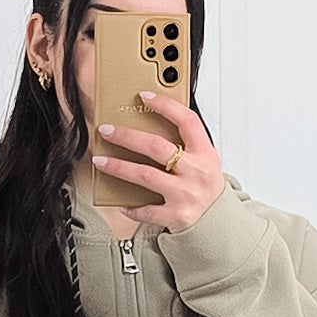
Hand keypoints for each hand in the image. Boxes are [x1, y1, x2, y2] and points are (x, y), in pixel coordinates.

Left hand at [91, 89, 225, 233]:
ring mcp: (186, 194)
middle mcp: (197, 172)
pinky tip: (119, 201)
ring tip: (100, 161)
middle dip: (127, 136)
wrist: (216, 220)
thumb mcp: (204, 160)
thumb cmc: (204, 185)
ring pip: (145, 175)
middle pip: (156, 147)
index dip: (165, 105)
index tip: (144, 96)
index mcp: (205, 153)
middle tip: (106, 131)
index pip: (186, 120)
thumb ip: (184, 144)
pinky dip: (131, 207)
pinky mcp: (177, 215)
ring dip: (118, 167)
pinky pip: (147, 210)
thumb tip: (146, 125)